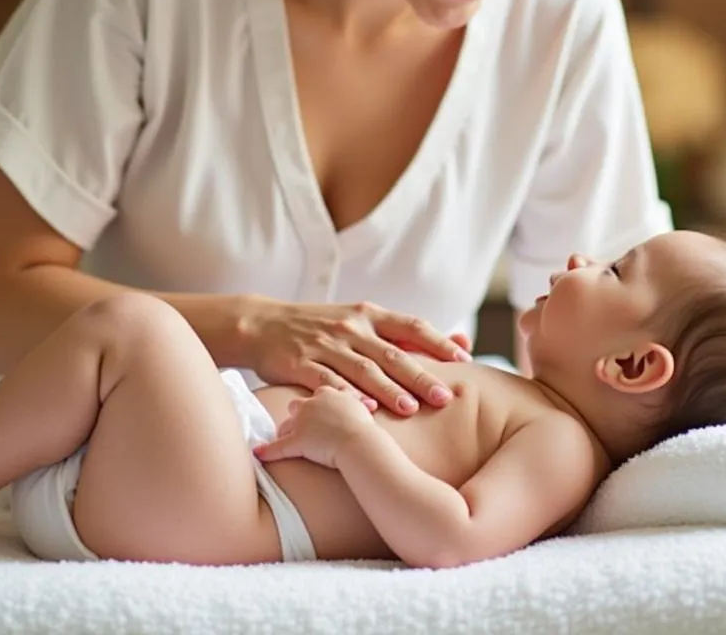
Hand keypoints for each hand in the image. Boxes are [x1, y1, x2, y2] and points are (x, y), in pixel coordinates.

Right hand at [240, 298, 472, 416]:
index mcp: (367, 314)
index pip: (411, 326)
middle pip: (391, 353)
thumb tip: (457, 345)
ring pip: (362, 369)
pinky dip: (346, 396)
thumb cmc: (320, 327)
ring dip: (387, 389)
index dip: (438, 343)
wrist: (261, 323)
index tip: (464, 361)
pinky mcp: (299, 363)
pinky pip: (326, 381)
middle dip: (420, 376)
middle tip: (445, 396)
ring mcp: (324, 345)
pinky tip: (363, 411)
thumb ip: (399, 335)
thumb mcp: (358, 320)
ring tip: (411, 408)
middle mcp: (350, 327)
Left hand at [254, 388, 375, 468]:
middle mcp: (312, 402)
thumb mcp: (366, 408)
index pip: (317, 395)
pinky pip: (277, 447)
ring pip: (287, 425)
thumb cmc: (368, 427)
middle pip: (297, 405)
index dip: (316, 404)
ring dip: (286, 432)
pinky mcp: (296, 440)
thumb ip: (361, 404)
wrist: (361, 441)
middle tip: (303, 424)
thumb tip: (370, 406)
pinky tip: (258, 454)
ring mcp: (302, 421)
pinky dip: (267, 451)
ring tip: (285, 440)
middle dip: (297, 415)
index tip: (317, 410)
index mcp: (329, 392)